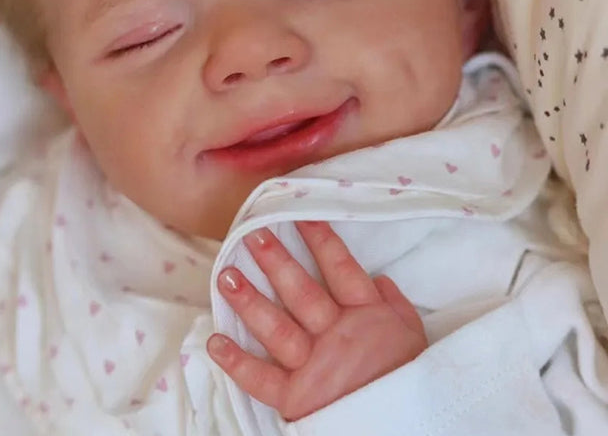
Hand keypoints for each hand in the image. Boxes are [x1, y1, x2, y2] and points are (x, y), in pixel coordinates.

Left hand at [207, 222, 426, 421]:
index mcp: (366, 317)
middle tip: (252, 235)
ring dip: (250, 302)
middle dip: (275, 262)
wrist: (406, 427)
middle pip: (301, 292)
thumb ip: (393, 304)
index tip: (298, 212)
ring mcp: (314, 367)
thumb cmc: (407, 379)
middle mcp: (336, 336)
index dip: (319, 239)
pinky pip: (263, 379)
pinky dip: (237, 363)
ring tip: (226, 276)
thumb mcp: (412, 336)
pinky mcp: (297, 399)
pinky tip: (214, 341)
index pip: (340, 268)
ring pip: (277, 328)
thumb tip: (379, 277)